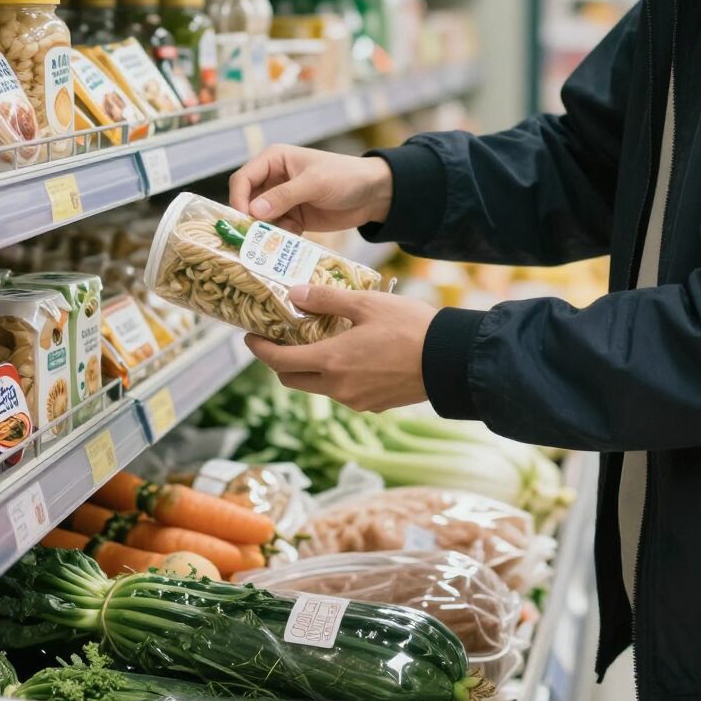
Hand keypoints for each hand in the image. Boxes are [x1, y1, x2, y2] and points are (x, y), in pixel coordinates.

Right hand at [228, 144, 392, 234]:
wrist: (374, 194)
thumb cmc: (345, 177)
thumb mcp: (314, 183)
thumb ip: (284, 196)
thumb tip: (253, 211)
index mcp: (274, 160)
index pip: (243, 179)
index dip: (238, 199)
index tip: (244, 220)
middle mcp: (273, 179)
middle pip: (247, 201)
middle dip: (249, 220)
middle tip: (252, 239)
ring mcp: (282, 201)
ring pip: (260, 220)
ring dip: (264, 232)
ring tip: (272, 244)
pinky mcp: (293, 218)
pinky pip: (276, 231)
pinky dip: (279, 239)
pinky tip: (290, 242)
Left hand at [244, 286, 435, 412]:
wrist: (450, 361)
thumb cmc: (410, 327)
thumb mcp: (367, 304)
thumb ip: (327, 300)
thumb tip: (294, 295)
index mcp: (331, 362)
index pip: (279, 361)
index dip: (259, 349)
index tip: (251, 336)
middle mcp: (338, 388)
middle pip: (293, 379)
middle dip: (280, 361)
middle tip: (282, 339)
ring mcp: (356, 401)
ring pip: (319, 387)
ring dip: (312, 368)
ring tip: (322, 341)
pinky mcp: (374, 406)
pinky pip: (344, 392)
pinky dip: (337, 376)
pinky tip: (352, 355)